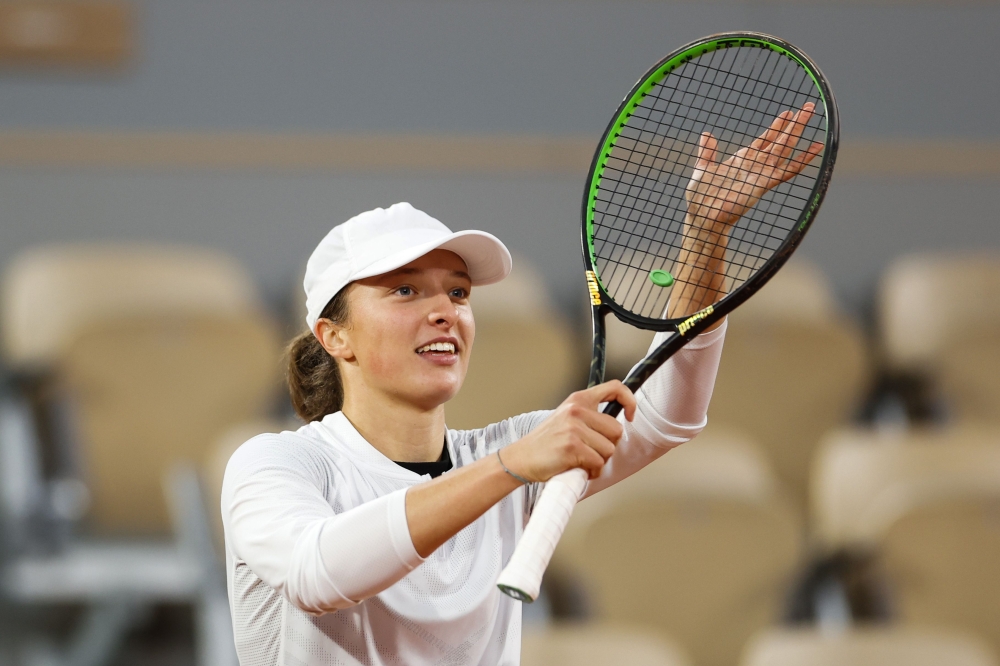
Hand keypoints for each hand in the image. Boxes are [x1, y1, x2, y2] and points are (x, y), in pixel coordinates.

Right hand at [499, 381, 635, 482]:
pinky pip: (598, 463)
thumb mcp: (566, 418)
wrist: (522, 458)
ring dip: (599, 461)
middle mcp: (577, 410)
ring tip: (582, 460)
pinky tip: (579, 468)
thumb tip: (616, 424)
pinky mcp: (572, 447)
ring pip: (609, 449)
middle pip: (616, 430)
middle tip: (591, 451)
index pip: (614, 388)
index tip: (630, 415)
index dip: (629, 400)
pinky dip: (592, 471)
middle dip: (607, 446)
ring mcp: (574, 428)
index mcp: (578, 400)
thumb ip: (589, 416)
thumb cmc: (546, 442)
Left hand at [685, 102, 824, 228]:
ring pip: (785, 148)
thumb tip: (706, 135)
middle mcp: (756, 165)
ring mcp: (762, 173)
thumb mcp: (703, 169)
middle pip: (780, 140)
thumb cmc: (702, 198)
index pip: (765, 139)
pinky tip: (816, 147)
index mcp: (742, 159)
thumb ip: (707, 153)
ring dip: (797, 130)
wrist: (702, 216)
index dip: (777, 126)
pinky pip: (789, 170)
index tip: (788, 113)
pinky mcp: (765, 183)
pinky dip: (803, 159)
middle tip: (808, 107)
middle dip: (794, 124)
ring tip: (810, 113)